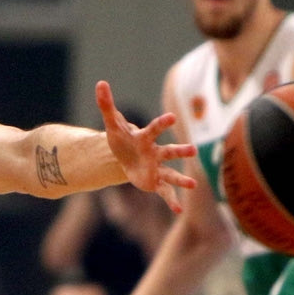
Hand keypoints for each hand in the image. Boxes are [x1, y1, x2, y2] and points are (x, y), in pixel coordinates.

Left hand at [95, 81, 195, 212]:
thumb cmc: (122, 138)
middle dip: (180, 151)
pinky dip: (171, 201)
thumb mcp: (111, 123)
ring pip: (172, 174)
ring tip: (193, 185)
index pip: (154, 129)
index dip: (162, 123)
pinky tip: (179, 211)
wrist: (124, 157)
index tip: (171, 118)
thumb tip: (100, 83)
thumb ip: (107, 104)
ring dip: (182, 179)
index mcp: (145, 138)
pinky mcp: (155, 182)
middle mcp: (156, 153)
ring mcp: (158, 168)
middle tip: (193, 150)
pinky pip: (165, 192)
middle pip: (169, 151)